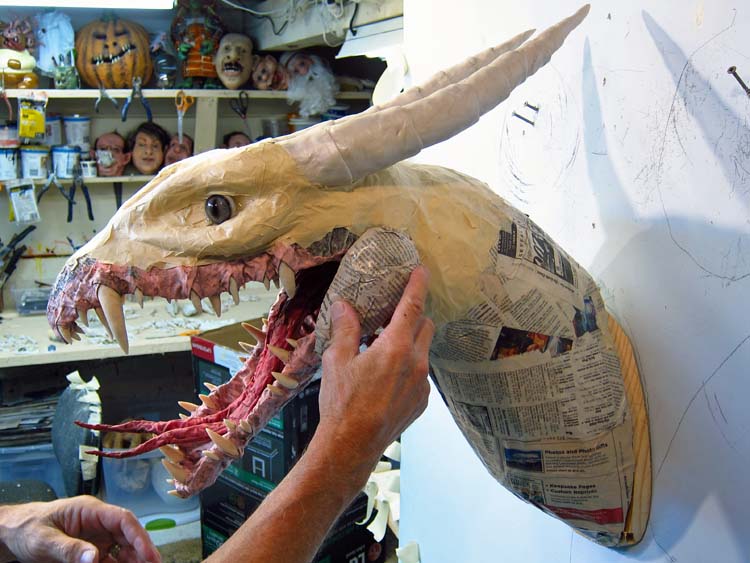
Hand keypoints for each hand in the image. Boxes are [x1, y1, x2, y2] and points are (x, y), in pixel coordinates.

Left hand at [0, 496, 160, 562]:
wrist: (11, 534)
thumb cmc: (26, 529)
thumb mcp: (44, 540)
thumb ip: (68, 549)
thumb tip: (95, 558)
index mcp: (90, 510)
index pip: (122, 519)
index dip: (139, 536)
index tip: (149, 555)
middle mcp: (97, 522)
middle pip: (127, 535)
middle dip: (142, 551)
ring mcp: (95, 537)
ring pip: (122, 549)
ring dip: (132, 560)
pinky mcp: (90, 551)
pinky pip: (109, 559)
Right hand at [317, 265, 433, 464]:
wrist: (352, 445)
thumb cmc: (342, 402)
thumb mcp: (337, 360)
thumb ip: (346, 329)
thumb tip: (344, 305)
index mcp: (395, 347)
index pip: (412, 306)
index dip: (417, 285)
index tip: (421, 271)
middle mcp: (416, 362)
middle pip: (425, 325)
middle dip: (414, 315)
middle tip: (393, 315)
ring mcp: (422, 383)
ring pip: (424, 350)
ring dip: (411, 343)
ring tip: (385, 350)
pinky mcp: (422, 401)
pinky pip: (421, 374)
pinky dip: (410, 367)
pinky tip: (387, 379)